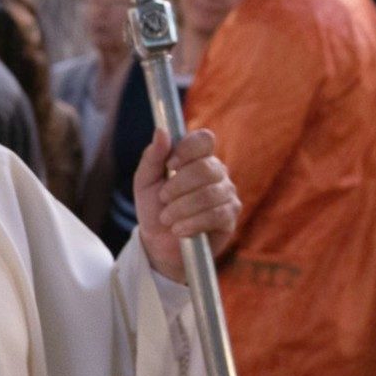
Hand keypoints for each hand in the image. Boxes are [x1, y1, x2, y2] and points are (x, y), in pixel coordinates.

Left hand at [135, 128, 240, 279]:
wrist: (159, 243)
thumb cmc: (154, 208)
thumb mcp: (145, 182)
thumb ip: (152, 157)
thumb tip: (162, 131)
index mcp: (197, 157)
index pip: (204, 140)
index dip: (187, 150)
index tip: (170, 166)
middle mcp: (217, 172)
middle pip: (206, 168)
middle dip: (178, 186)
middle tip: (163, 199)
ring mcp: (227, 193)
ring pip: (209, 194)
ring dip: (181, 208)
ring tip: (167, 219)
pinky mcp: (230, 217)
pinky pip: (216, 214)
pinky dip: (192, 223)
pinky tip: (179, 230)